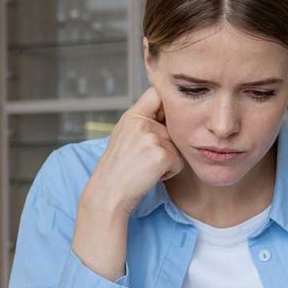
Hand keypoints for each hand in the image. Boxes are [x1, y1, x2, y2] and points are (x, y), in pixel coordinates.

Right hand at [81, 85, 184, 217]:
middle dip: (166, 144)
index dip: (167, 102)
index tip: (167, 113)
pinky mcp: (162, 155)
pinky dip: (169, 173)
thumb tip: (169, 110)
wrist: (108, 193)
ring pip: (177, 146)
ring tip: (145, 168)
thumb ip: (143, 121)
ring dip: (167, 161)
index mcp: (132, 116)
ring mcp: (152, 138)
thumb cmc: (118, 168)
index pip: (157, 94)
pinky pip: (179, 162)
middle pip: (173, 127)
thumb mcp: (124, 135)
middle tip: (144, 158)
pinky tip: (150, 176)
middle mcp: (142, 123)